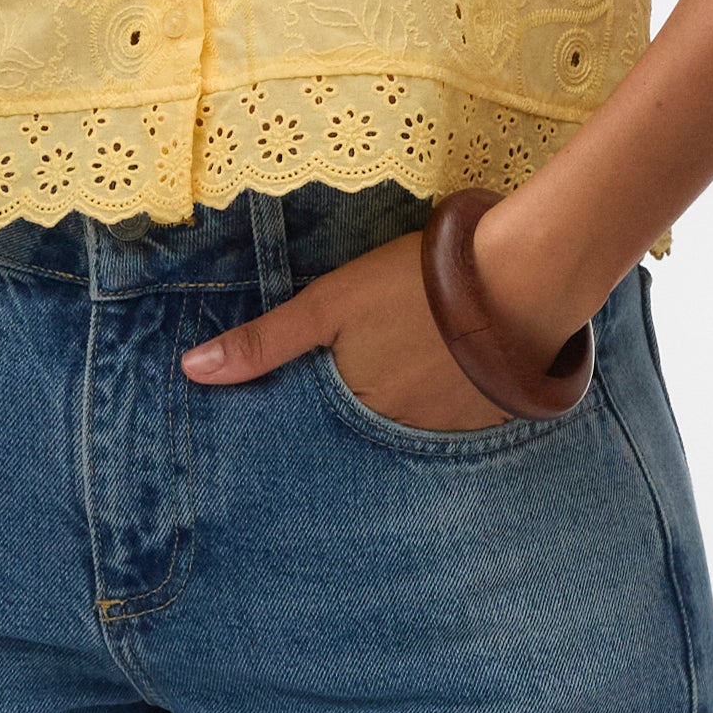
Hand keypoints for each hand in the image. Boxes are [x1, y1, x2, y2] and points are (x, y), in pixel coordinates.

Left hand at [178, 205, 586, 429]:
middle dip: (358, 412)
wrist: (520, 278)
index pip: (317, 429)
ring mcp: (449, 433)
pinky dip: (445, 405)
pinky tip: (447, 373)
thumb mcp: (329, 303)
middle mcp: (399, 434)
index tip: (307, 404)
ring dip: (403, 409)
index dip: (310, 414)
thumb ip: (264, 342)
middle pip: (365, 429)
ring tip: (408, 371)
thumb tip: (192, 372)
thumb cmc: (417, 284)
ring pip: (409, 428)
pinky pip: (454, 424)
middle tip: (368, 374)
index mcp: (356, 409)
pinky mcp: (490, 421)